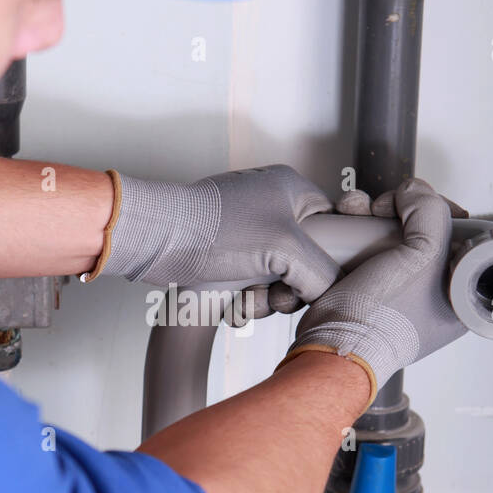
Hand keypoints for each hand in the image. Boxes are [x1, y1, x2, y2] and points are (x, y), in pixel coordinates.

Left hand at [96, 164, 340, 300]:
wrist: (159, 243)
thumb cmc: (214, 229)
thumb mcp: (286, 248)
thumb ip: (322, 271)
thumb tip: (332, 291)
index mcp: (291, 190)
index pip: (333, 224)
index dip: (331, 254)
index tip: (322, 273)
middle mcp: (271, 209)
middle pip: (307, 261)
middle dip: (291, 286)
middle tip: (277, 291)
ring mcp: (249, 235)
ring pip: (280, 281)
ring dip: (266, 299)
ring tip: (246, 296)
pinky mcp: (229, 258)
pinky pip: (254, 288)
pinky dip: (245, 301)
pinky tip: (232, 301)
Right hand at [282, 178, 467, 402]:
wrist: (330, 347)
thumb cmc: (381, 320)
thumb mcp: (423, 254)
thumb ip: (430, 212)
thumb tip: (412, 193)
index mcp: (460, 296)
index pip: (463, 235)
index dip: (440, 210)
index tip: (420, 206)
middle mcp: (431, 294)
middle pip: (422, 230)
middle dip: (397, 208)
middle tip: (382, 208)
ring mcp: (395, 291)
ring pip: (388, 233)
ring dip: (369, 213)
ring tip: (354, 209)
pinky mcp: (363, 287)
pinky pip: (363, 246)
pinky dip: (352, 228)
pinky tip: (342, 219)